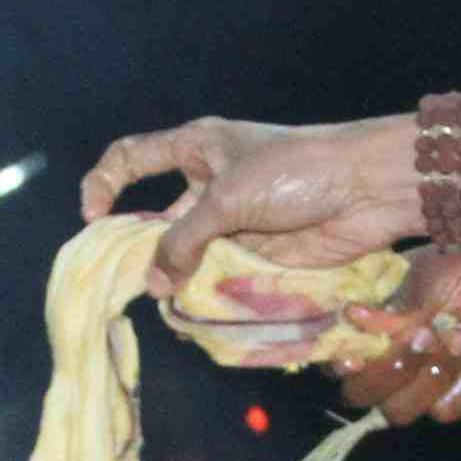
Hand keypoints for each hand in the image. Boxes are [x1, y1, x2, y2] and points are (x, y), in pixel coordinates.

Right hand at [81, 114, 415, 274]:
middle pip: (156, 218)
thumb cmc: (297, 171)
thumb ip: (184, 238)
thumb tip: (156, 282)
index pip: (131, 158)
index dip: (103, 185)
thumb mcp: (227, 198)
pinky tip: (194, 312)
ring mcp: (232, 222)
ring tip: (163, 302)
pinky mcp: (256, 253)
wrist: (367, 189)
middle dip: (140, 250)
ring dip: (174, 278)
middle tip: (125, 282)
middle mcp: (208, 184)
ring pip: (186, 254)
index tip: (93, 219)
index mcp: (196, 149)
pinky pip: (218, 278)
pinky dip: (205, 294)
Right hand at [340, 244, 460, 426]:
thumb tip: (351, 317)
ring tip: (460, 340)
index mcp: (378, 325)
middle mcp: (394, 358)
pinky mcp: (460, 395)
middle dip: (387, 371)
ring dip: (429, 375)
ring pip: (399, 411)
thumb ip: (393, 306)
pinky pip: (444, 410)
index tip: (354, 353)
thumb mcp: (431, 277)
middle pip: (361, 396)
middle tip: (421, 338)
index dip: (342, 360)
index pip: (339, 357)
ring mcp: (425, 381)